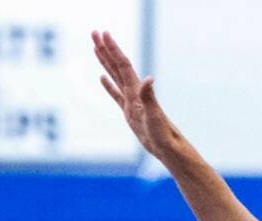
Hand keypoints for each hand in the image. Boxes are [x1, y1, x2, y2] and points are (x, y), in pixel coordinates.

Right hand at [92, 30, 182, 160]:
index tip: (103, 34)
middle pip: (116, 65)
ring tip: (95, 48)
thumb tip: (149, 79)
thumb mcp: (154, 114)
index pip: (122, 65)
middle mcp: (134, 91)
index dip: (112, 49)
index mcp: (137, 90)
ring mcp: (131, 101)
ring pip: (115, 76)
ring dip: (105, 61)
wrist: (167, 146)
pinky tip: (102, 78)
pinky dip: (108, 85)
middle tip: (94, 33)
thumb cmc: (162, 132)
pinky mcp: (129, 112)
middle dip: (105, 49)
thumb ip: (149, 96)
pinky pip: (116, 94)